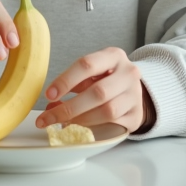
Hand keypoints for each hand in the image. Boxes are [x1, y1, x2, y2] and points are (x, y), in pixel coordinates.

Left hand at [34, 47, 150, 134]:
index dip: (65, 80)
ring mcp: (135, 95)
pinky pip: (113, 125)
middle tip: (50, 117)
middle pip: (98, 92)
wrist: (132, 90)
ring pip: (108, 111)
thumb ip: (73, 84)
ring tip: (64, 123)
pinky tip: (80, 128)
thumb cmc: (106, 78)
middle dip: (70, 108)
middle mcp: (128, 73)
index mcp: (114, 56)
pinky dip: (94, 128)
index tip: (49, 95)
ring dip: (81, 120)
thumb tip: (51, 104)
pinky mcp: (136, 115)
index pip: (87, 65)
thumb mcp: (93, 73)